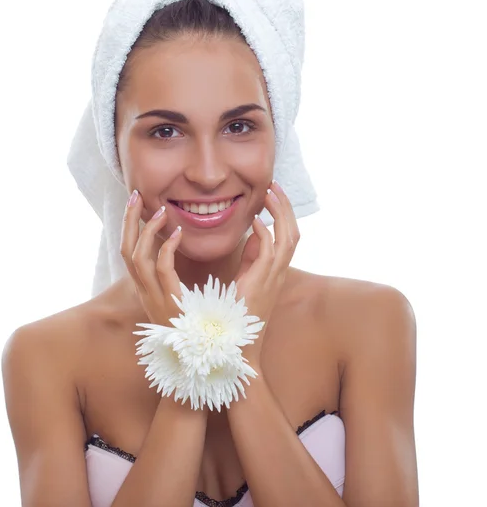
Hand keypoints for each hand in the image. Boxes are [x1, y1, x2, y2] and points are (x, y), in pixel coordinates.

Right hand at [120, 190, 183, 325]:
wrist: (199, 360)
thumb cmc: (194, 327)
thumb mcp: (178, 298)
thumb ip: (174, 276)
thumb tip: (177, 251)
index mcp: (145, 288)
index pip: (129, 252)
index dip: (129, 227)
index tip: (136, 205)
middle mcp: (143, 291)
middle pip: (125, 249)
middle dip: (128, 221)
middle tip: (134, 196)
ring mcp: (152, 297)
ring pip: (136, 257)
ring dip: (146, 231)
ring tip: (160, 212)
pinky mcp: (168, 301)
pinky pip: (161, 269)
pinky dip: (166, 249)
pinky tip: (177, 234)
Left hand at [234, 180, 299, 363]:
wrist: (237, 345)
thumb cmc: (238, 313)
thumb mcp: (246, 278)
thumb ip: (251, 256)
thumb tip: (253, 232)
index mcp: (276, 270)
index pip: (287, 235)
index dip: (283, 213)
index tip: (272, 193)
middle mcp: (280, 272)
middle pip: (293, 232)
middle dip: (285, 208)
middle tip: (274, 186)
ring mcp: (274, 278)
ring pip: (288, 239)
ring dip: (280, 215)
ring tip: (269, 194)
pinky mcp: (262, 284)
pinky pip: (271, 255)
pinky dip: (266, 236)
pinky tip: (255, 222)